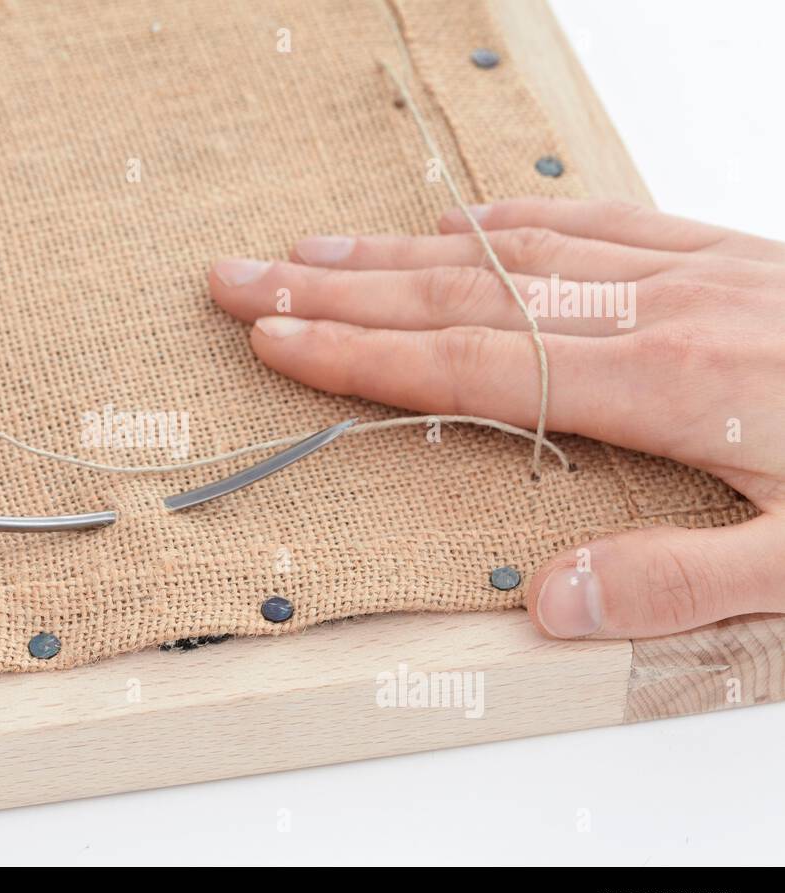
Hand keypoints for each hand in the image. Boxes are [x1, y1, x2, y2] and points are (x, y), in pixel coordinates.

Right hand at [208, 198, 784, 639]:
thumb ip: (674, 583)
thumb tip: (548, 601)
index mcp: (664, 389)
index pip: (470, 371)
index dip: (359, 355)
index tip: (273, 338)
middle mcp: (656, 314)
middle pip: (460, 299)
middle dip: (334, 291)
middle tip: (239, 278)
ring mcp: (688, 273)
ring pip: (510, 252)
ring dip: (397, 251)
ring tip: (309, 247)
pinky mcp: (723, 253)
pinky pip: (593, 223)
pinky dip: (509, 222)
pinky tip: (461, 221)